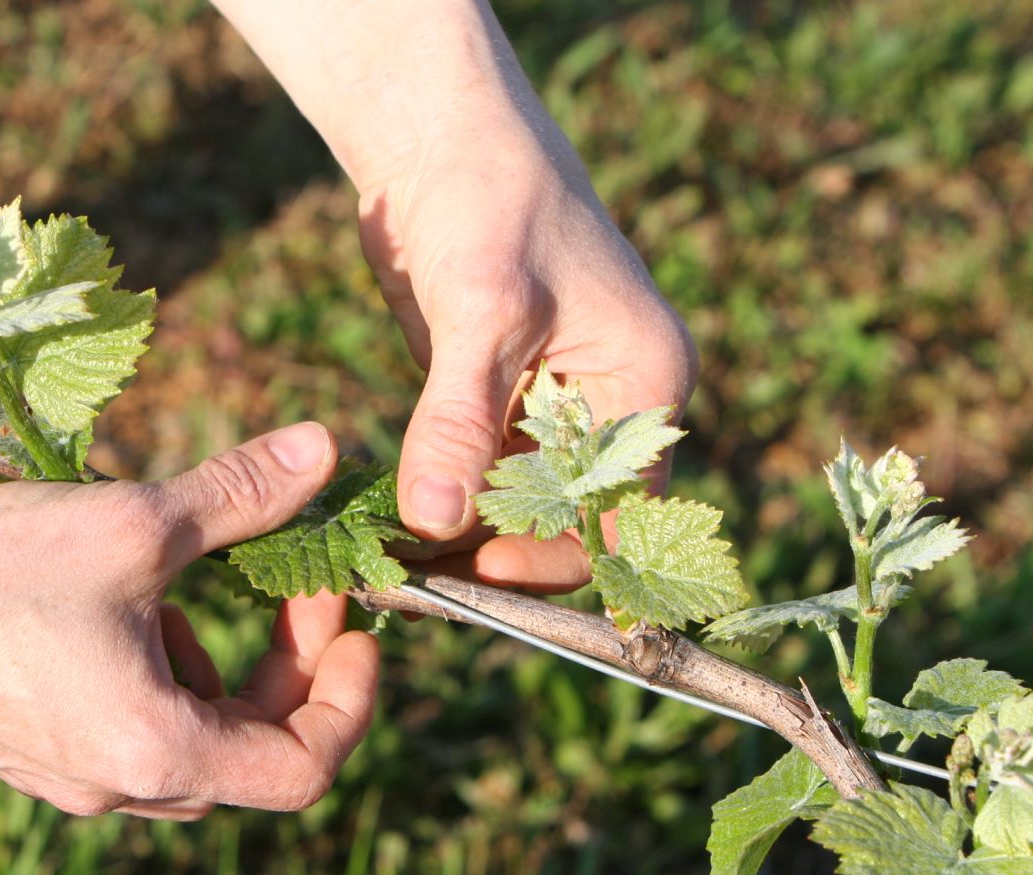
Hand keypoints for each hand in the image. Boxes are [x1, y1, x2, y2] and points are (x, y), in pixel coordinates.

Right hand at [0, 422, 378, 819]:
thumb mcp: (132, 522)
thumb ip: (241, 495)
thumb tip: (324, 447)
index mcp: (154, 750)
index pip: (304, 768)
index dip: (349, 699)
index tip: (353, 626)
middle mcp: (114, 787)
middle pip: (251, 757)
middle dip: (288, 668)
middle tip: (291, 583)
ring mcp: (65, 779)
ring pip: (189, 744)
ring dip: (217, 669)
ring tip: (191, 580)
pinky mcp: (27, 755)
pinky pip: (127, 732)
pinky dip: (157, 675)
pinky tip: (123, 599)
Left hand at [361, 118, 697, 591]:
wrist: (437, 137)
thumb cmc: (486, 197)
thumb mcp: (480, 310)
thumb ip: (458, 421)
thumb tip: (434, 520)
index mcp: (644, 384)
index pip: (618, 509)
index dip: (555, 553)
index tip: (477, 573)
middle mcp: (609, 404)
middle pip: (565, 517)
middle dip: (499, 550)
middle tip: (418, 580)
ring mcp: (549, 405)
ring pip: (513, 501)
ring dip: (459, 532)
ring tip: (392, 557)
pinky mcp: (493, 398)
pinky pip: (472, 470)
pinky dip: (437, 496)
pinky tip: (389, 522)